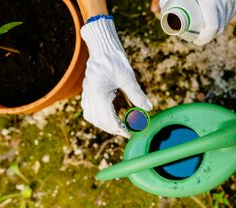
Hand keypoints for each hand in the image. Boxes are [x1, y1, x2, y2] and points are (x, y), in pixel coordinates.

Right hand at [80, 17, 152, 137]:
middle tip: (126, 130)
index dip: (119, 130)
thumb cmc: (115, 59)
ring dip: (104, 123)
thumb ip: (137, 94)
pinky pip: (88, 108)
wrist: (102, 46)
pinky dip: (97, 115)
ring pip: (91, 116)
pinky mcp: (87, 89)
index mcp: (99, 95)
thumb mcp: (128, 77)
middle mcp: (90, 96)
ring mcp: (87, 93)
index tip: (130, 133)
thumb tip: (148, 108)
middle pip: (99, 121)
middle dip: (112, 128)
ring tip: (118, 125)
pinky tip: (108, 114)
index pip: (108, 120)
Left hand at [159, 0, 235, 45]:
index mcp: (210, 0)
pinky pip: (232, 9)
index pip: (212, 26)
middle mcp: (225, 0)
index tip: (196, 41)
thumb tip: (154, 11)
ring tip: (207, 30)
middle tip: (198, 37)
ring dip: (219, 26)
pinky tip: (220, 19)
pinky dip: (225, 15)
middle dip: (210, 35)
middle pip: (220, 25)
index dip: (204, 38)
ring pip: (227, 18)